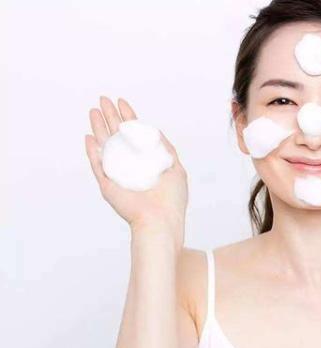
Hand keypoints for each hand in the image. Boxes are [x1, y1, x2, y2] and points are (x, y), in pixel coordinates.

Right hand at [84, 96, 187, 236]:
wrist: (161, 220)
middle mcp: (129, 166)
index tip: (122, 102)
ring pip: (104, 146)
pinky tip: (89, 137)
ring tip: (93, 110)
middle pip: (116, 136)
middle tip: (103, 99)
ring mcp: (117, 175)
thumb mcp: (174, 167)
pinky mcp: (107, 186)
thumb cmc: (171, 199)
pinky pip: (97, 165)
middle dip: (110, 117)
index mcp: (145, 161)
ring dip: (98, 128)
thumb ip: (165, 149)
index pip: (133, 135)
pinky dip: (92, 152)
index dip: (128, 117)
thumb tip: (156, 131)